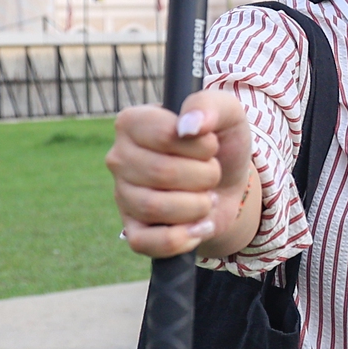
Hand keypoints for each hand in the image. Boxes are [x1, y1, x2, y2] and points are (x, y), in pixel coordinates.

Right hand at [108, 91, 253, 258]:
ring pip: (155, 208)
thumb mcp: (226, 113)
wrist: (228, 183)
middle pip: (162, 173)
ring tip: (207, 197)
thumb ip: (209, 105)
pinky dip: (183, 238)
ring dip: (198, 205)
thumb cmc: (220, 143)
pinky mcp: (133, 230)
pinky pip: (148, 243)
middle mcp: (119, 158)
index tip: (210, 144)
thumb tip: (189, 126)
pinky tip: (199, 226)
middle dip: (204, 176)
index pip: (166, 135)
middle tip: (212, 173)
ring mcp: (122, 195)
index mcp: (132, 122)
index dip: (200, 146)